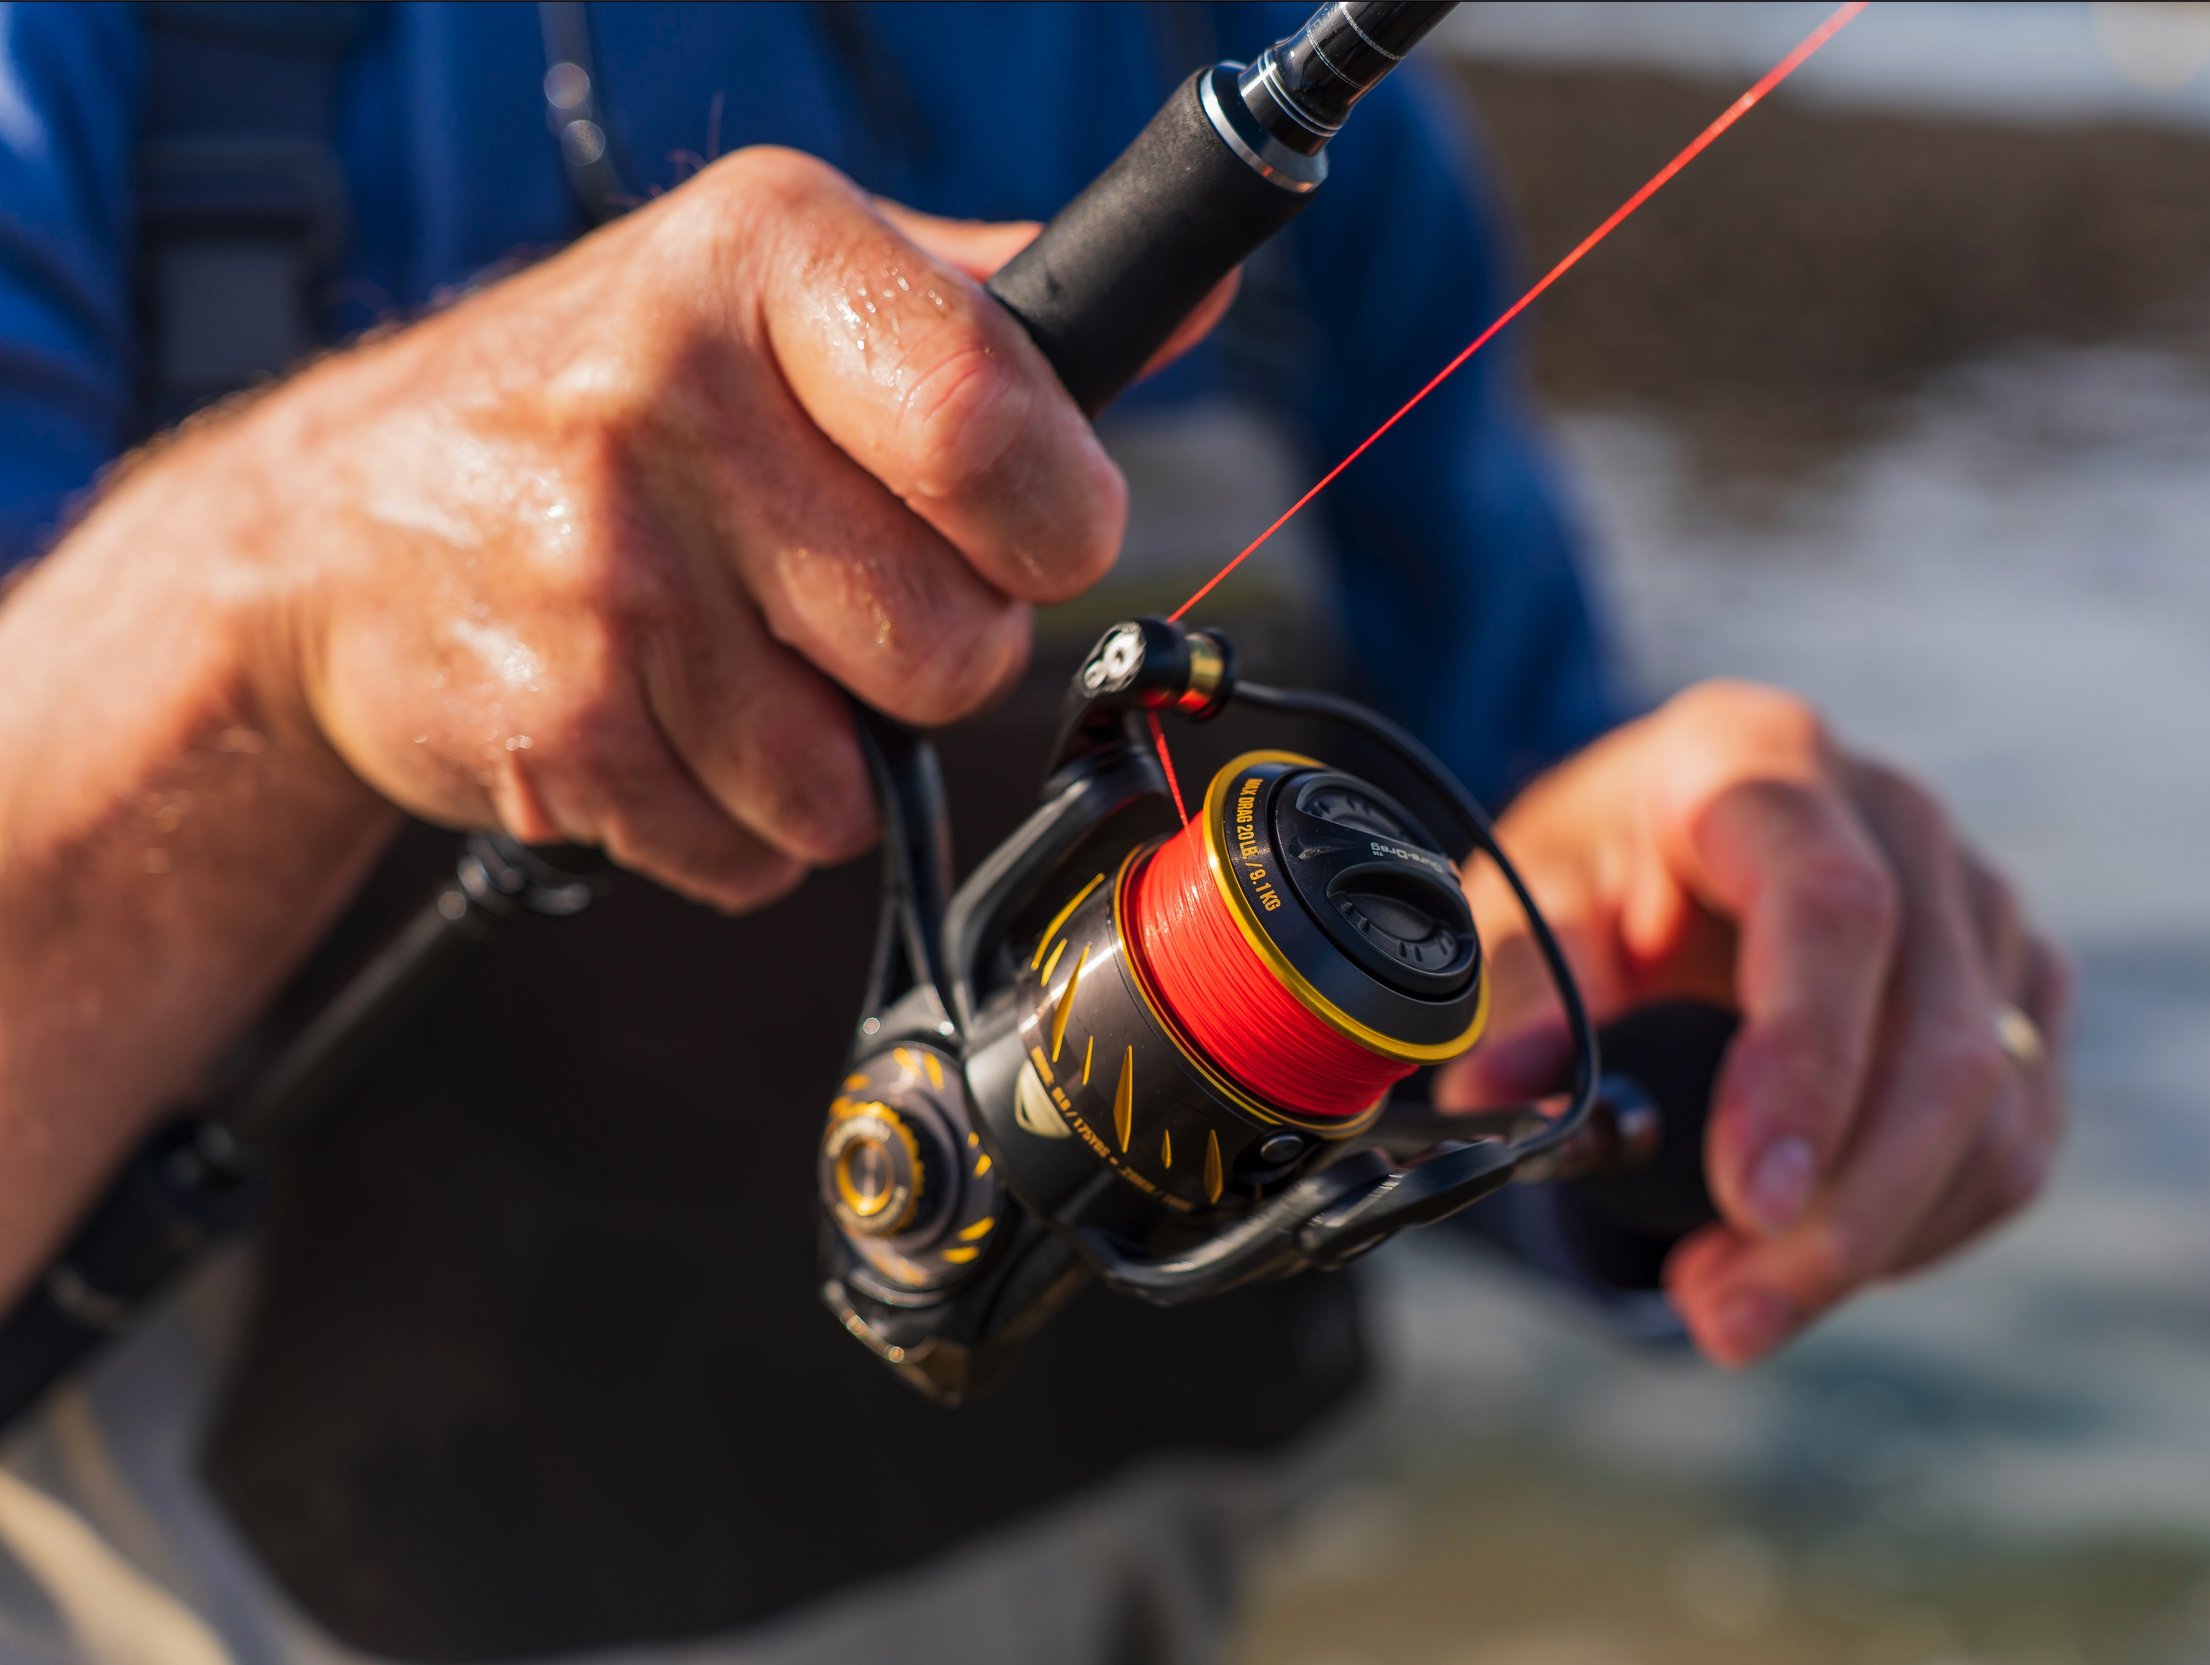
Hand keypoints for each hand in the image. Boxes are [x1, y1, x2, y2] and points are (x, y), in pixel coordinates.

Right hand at [204, 148, 1228, 908]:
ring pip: (854, 776)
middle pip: (955, 643)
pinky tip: (663, 721)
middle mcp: (665, 394)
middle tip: (841, 595)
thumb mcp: (781, 282)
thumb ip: (989, 303)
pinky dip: (735, 824)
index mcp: (765, 253)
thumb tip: (1192, 291)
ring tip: (734, 655)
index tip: (1031, 530)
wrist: (337, 525)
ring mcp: (600, 572)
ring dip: (824, 755)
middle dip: (931, 654)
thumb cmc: (609, 394)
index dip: (1056, 523)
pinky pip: (755, 854)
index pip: (997, 428)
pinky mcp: (555, 727)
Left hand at [1441, 681, 2071, 1366]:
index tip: (1750, 1203)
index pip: (1832, 910)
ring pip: (1995, 1109)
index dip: (1806, 1065)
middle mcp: (1898, 816)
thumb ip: (1518, 994)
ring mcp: (1981, 902)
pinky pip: (2016, 1140)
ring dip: (1874, 1242)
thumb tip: (1509, 1097)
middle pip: (1937, 1037)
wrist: (1667, 842)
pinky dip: (1922, 1229)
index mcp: (1761, 761)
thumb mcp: (1522, 902)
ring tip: (1734, 1307)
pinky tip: (1814, 1259)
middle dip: (1841, 1212)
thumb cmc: (1597, 871)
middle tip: (1726, 1319)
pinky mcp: (2018, 989)